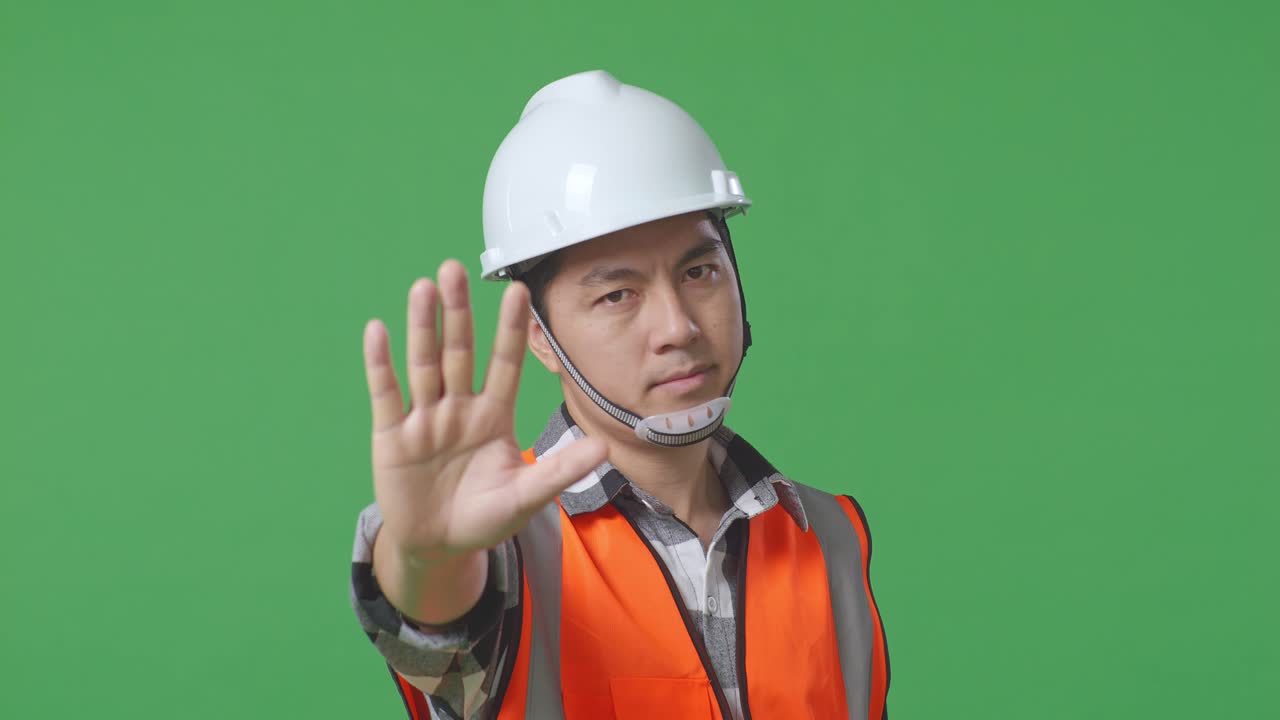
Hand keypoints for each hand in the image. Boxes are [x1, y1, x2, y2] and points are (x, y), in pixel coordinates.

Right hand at [363, 260, 606, 564]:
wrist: (438, 547)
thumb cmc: (485, 517)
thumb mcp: (526, 497)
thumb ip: (559, 471)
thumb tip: (604, 447)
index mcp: (493, 416)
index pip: (505, 364)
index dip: (510, 330)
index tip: (520, 292)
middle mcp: (459, 408)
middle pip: (459, 352)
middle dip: (458, 312)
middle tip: (456, 269)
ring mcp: (425, 419)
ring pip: (424, 365)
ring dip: (422, 327)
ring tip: (423, 288)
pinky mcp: (392, 436)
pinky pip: (386, 394)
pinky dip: (381, 364)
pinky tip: (378, 331)